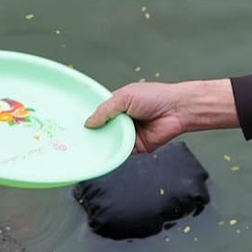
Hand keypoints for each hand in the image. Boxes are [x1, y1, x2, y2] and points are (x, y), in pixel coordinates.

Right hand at [85, 79, 236, 152]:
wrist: (177, 110)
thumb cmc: (155, 97)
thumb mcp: (125, 97)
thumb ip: (106, 109)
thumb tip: (89, 122)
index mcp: (118, 105)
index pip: (99, 114)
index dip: (88, 119)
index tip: (73, 125)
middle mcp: (122, 121)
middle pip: (102, 130)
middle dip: (93, 134)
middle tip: (77, 140)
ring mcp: (129, 134)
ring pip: (111, 142)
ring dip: (103, 144)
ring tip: (87, 148)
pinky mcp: (137, 148)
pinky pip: (122, 153)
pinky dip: (115, 153)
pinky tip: (105, 154)